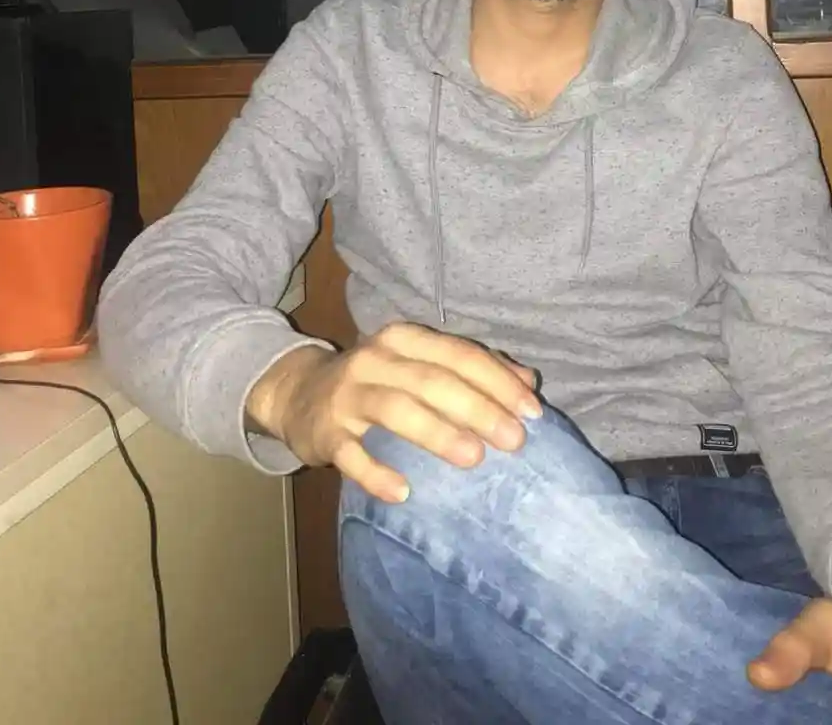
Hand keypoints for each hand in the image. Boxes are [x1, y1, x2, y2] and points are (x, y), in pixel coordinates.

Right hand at [246, 322, 541, 502]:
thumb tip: (530, 381)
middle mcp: (375, 360)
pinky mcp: (325, 434)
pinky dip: (376, 473)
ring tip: (474, 458)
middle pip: (432, 380)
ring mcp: (347, 397)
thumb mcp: (420, 364)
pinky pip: (351, 456)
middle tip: (515, 440)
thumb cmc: (378, 382)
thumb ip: (472, 369)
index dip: (498, 380)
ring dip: (437, 433)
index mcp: (404, 339)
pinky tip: (404, 492)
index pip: (458, 354)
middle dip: (478, 408)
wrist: (298, 394)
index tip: (533, 411)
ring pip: (396, 410)